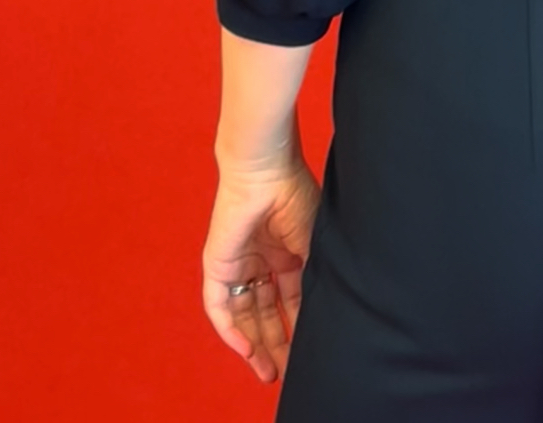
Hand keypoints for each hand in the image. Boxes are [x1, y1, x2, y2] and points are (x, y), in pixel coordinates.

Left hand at [201, 151, 321, 383]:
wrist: (267, 170)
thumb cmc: (295, 196)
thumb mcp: (313, 244)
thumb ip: (314, 278)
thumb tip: (324, 313)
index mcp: (286, 253)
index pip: (290, 300)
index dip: (298, 326)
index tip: (307, 352)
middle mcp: (262, 262)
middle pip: (265, 313)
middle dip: (275, 343)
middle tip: (284, 372)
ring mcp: (239, 264)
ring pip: (244, 315)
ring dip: (254, 344)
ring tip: (268, 370)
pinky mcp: (218, 265)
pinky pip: (220, 307)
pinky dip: (230, 331)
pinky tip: (246, 349)